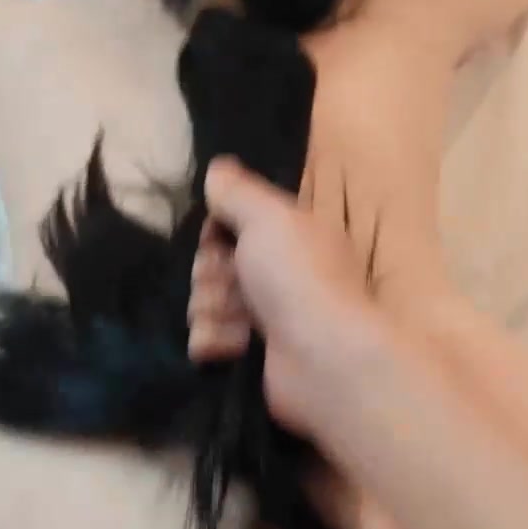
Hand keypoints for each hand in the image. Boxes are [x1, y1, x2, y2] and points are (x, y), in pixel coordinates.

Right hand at [189, 159, 379, 438]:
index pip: (227, 224)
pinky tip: (234, 348)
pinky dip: (216, 342)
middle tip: (234, 284)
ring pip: (204, 303)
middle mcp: (274, 273)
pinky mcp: (248, 356)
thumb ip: (238, 191)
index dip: (214, 232)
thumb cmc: (300, 279)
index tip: (218, 239)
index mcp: (285, 236)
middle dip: (211, 275)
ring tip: (240, 323)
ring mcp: (262, 317)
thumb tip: (217, 168)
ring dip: (213, 310)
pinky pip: (207, 340)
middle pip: (210, 264)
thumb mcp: (269, 218)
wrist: (323, 360)